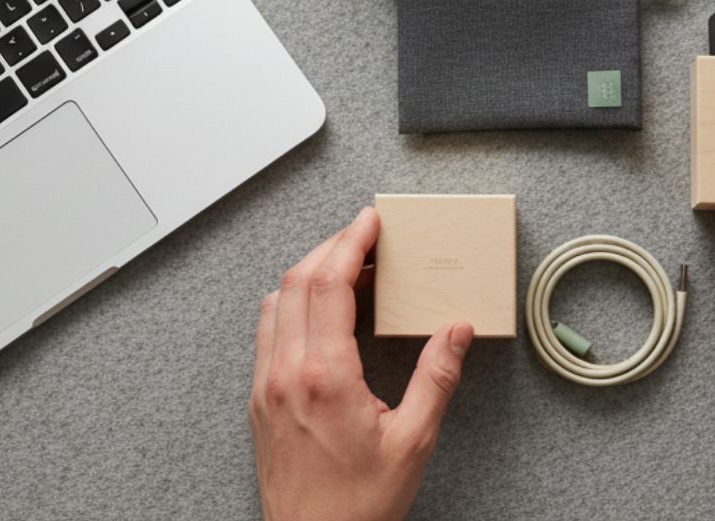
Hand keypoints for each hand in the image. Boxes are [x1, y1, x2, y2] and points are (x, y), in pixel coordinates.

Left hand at [250, 206, 473, 520]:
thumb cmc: (357, 506)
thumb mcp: (412, 442)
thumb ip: (436, 379)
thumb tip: (456, 331)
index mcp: (325, 376)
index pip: (329, 283)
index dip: (350, 242)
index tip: (369, 221)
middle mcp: (286, 373)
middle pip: (297, 280)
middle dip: (331, 247)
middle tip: (364, 236)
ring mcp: (266, 385)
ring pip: (276, 301)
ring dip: (307, 273)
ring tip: (344, 268)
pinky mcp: (258, 400)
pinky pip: (267, 330)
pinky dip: (290, 302)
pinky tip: (317, 311)